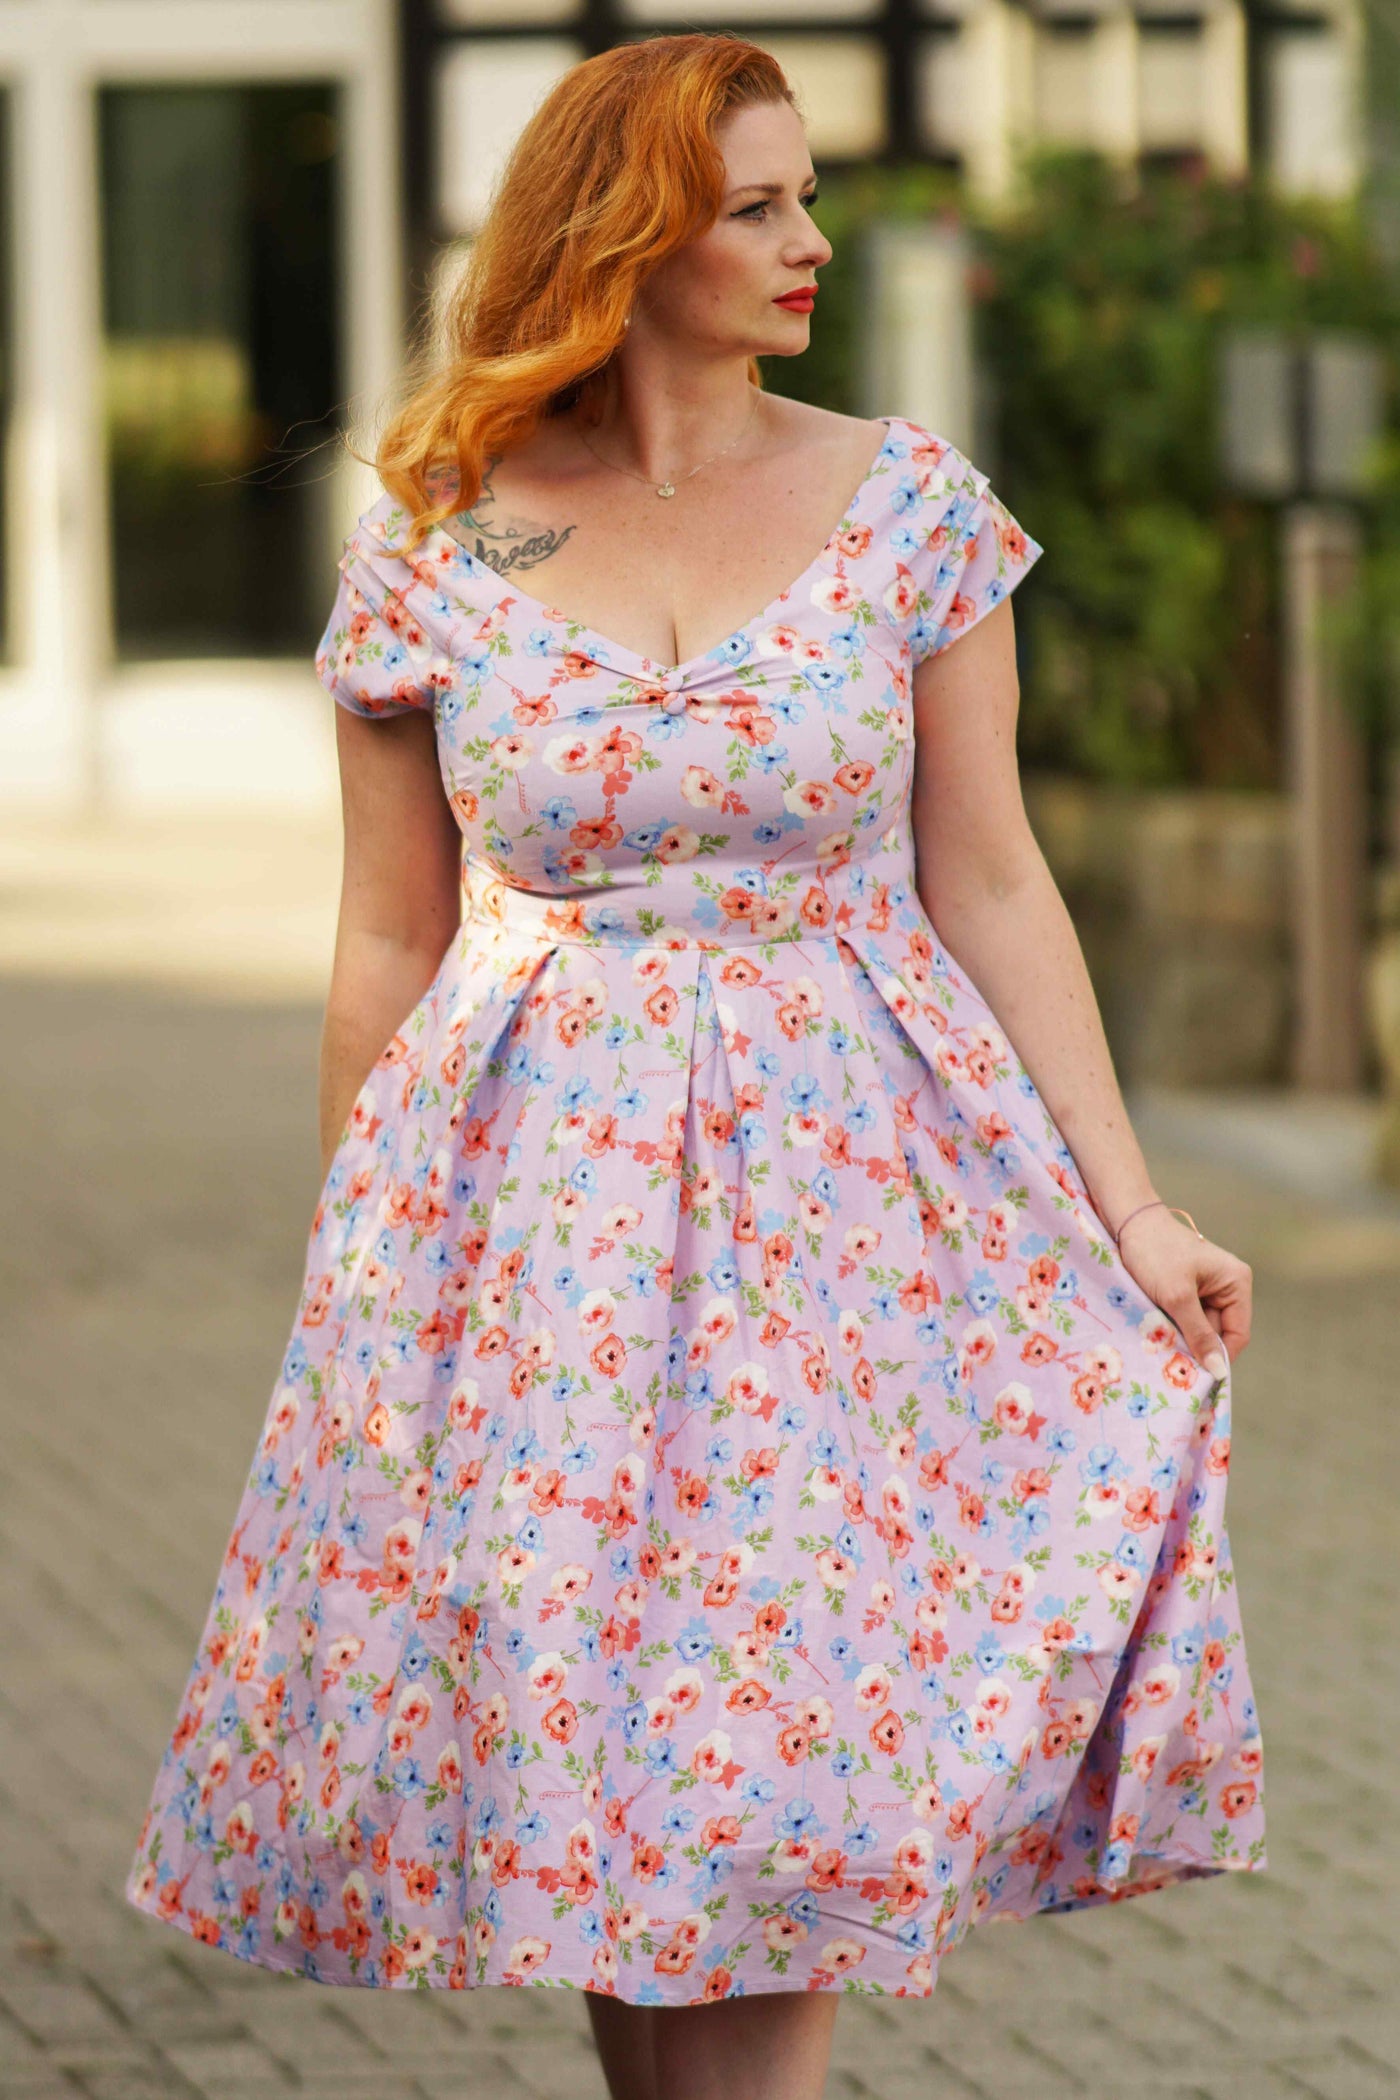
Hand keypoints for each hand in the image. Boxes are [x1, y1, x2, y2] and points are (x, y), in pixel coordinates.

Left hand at [1115, 1207, 1251, 1382]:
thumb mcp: (1177, 1296)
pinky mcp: (1186, 1289)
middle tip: (1171, 1362)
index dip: (1220, 1356)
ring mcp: (1206, 1288)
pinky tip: (1156, 1331)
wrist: (1126, 1222)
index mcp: (1236, 1283)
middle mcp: (1227, 1286)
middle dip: (1196, 1347)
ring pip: (1198, 1328)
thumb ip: (1198, 1333)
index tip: (1197, 1376)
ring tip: (1160, 1344)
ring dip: (1180, 1337)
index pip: (1238, 1333)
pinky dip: (1171, 1327)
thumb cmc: (1155, 1253)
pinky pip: (1184, 1318)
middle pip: (1217, 1332)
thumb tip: (1219, 1370)